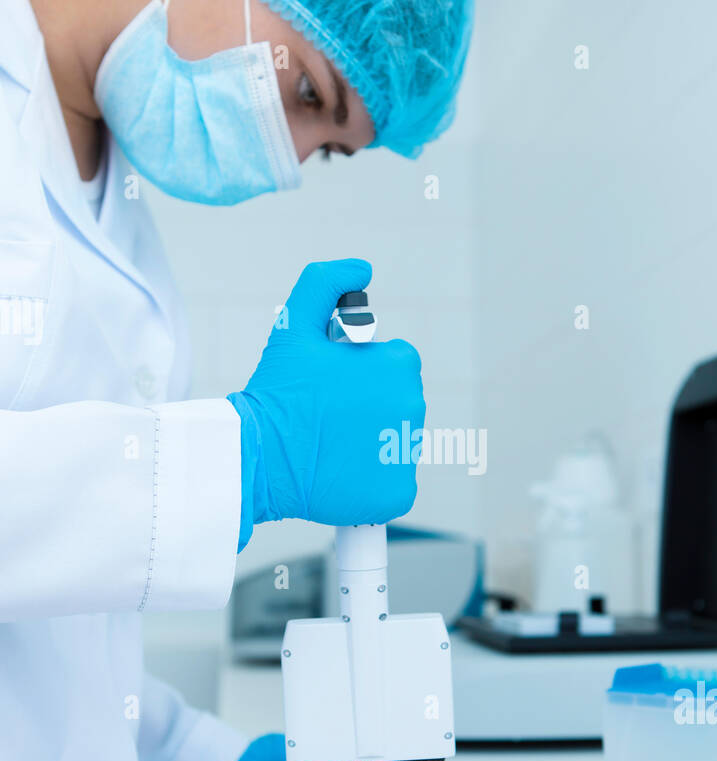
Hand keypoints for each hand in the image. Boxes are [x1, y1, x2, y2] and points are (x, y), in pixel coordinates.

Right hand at [228, 258, 424, 548]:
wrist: (258, 455)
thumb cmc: (277, 391)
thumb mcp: (293, 323)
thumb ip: (325, 282)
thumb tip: (362, 268)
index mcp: (400, 366)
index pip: (395, 366)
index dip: (361, 375)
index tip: (332, 387)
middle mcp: (413, 407)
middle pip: (397, 404)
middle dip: (368, 407)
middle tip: (327, 416)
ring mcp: (407, 453)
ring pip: (395, 443)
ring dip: (370, 443)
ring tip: (329, 445)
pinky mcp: (398, 493)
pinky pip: (393, 483)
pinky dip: (371, 482)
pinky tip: (340, 474)